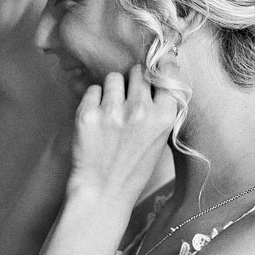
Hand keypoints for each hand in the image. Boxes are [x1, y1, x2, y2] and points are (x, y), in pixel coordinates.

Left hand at [70, 66, 177, 206]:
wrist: (104, 191)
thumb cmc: (133, 167)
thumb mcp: (159, 138)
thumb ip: (161, 107)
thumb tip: (160, 68)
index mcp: (163, 118)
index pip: (167, 74)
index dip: (161, 67)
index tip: (157, 63)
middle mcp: (140, 111)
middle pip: (138, 72)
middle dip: (133, 81)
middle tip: (128, 100)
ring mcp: (112, 112)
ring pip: (113, 78)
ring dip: (112, 90)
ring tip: (111, 112)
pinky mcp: (88, 114)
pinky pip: (93, 90)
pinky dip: (94, 101)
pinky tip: (97, 120)